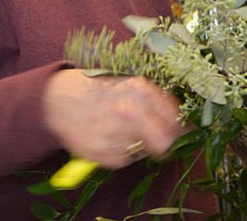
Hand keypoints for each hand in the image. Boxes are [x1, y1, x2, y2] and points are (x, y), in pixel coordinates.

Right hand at [43, 69, 185, 168]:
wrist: (60, 99)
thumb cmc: (103, 91)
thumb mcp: (132, 85)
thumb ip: (157, 102)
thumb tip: (186, 125)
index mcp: (140, 89)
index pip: (175, 118)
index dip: (182, 128)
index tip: (184, 132)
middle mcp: (128, 110)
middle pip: (165, 142)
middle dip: (166, 143)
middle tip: (160, 140)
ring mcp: (113, 132)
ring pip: (144, 151)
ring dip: (139, 144)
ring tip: (123, 130)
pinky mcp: (99, 152)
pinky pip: (124, 160)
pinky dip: (121, 152)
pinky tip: (109, 137)